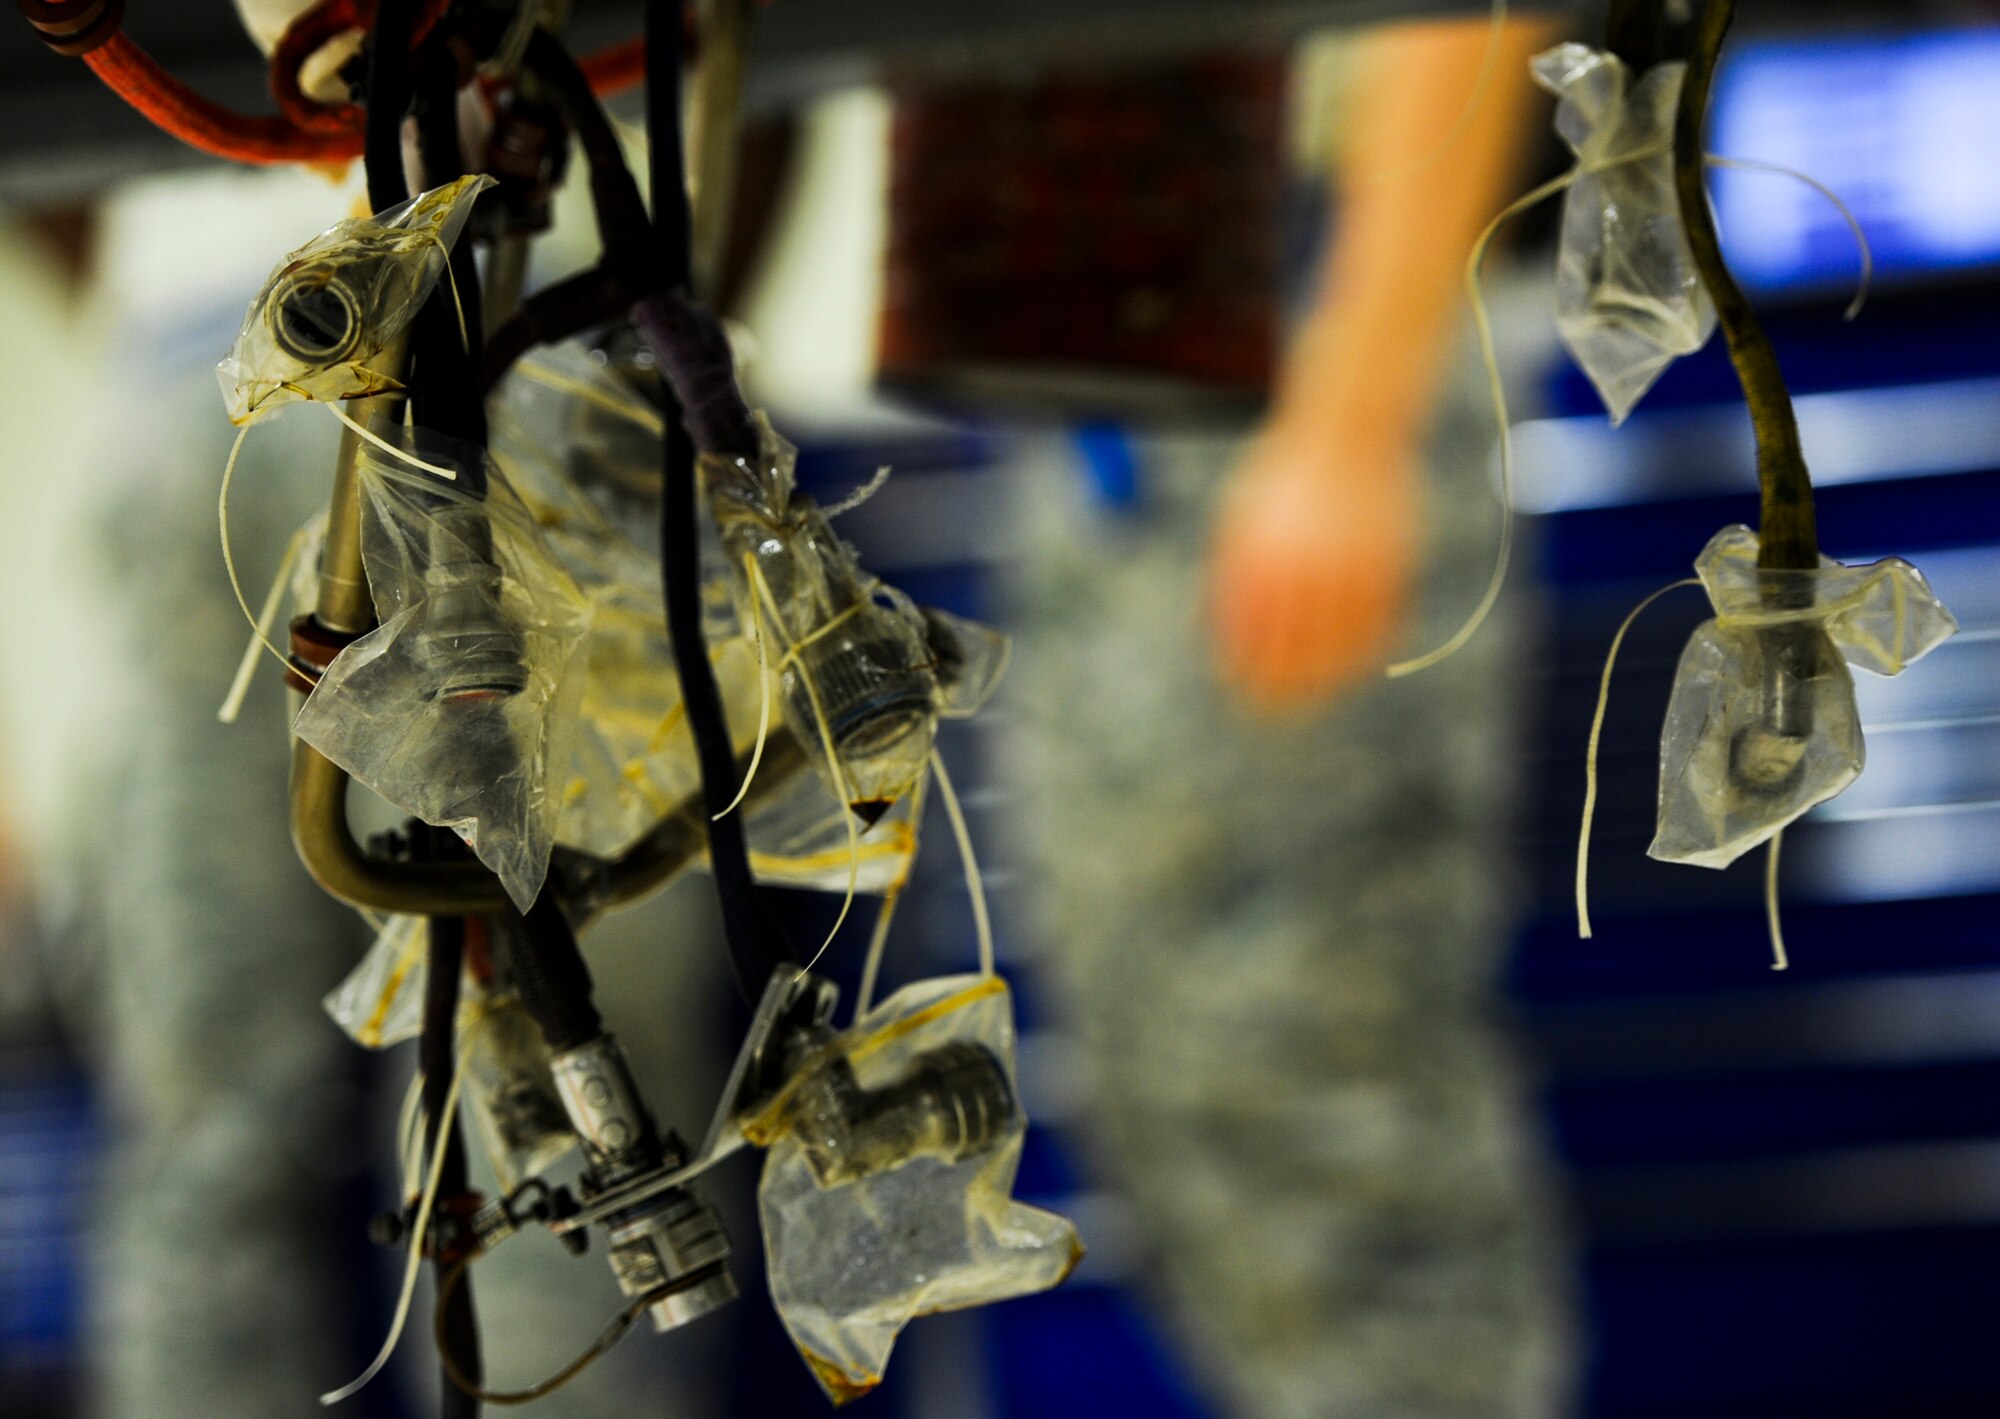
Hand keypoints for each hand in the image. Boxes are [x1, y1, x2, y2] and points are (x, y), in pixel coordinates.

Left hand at [1207, 416, 1419, 711]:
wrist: (1348, 426)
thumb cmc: (1282, 476)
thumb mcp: (1237, 518)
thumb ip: (1225, 574)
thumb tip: (1208, 633)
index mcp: (1258, 561)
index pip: (1247, 642)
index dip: (1244, 678)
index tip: (1243, 694)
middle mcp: (1304, 571)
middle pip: (1292, 659)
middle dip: (1282, 694)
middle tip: (1277, 712)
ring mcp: (1351, 569)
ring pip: (1340, 651)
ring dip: (1327, 681)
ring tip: (1316, 695)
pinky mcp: (1391, 566)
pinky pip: (1379, 628)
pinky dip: (1367, 651)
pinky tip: (1354, 662)